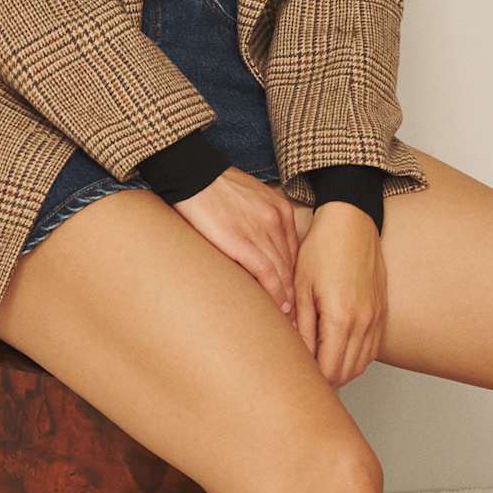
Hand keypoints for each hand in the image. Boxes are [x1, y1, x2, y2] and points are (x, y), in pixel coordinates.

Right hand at [174, 168, 300, 315]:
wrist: (192, 174)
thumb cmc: (214, 187)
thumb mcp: (249, 197)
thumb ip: (260, 218)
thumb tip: (258, 243)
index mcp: (280, 209)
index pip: (293, 251)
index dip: (295, 276)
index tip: (296, 296)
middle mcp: (276, 220)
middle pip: (291, 264)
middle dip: (295, 291)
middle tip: (299, 315)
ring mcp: (260, 230)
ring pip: (282, 271)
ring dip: (288, 296)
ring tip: (290, 318)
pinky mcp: (242, 242)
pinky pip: (266, 272)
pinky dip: (275, 291)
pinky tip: (278, 306)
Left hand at [292, 203, 386, 386]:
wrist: (351, 223)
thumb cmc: (322, 249)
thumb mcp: (300, 287)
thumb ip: (299, 326)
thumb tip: (294, 356)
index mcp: (341, 317)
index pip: (328, 369)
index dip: (310, 378)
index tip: (294, 374)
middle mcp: (364, 322)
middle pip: (345, 373)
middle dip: (324, 379)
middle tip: (302, 372)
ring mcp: (376, 318)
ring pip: (360, 365)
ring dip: (340, 370)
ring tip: (318, 362)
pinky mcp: (382, 312)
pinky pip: (371, 350)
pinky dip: (355, 358)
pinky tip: (338, 350)